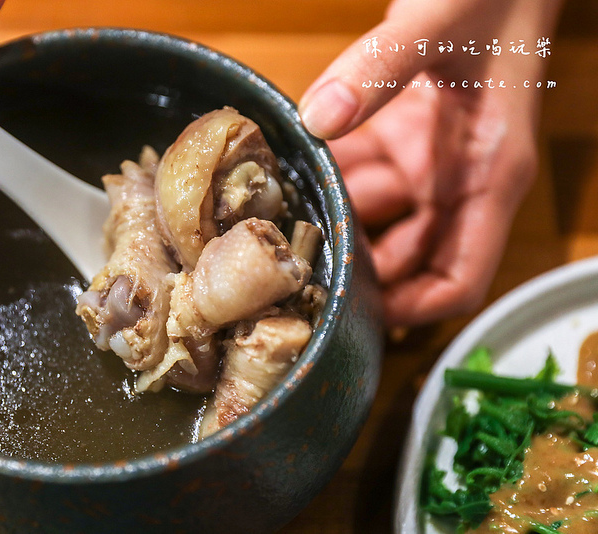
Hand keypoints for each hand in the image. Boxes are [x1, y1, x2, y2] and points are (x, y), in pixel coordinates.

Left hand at [299, 0, 562, 326]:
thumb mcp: (440, 20)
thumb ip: (382, 65)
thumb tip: (320, 116)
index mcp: (487, 173)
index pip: (460, 278)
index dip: (412, 309)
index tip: (354, 314)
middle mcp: (458, 176)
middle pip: (406, 259)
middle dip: (355, 268)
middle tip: (293, 273)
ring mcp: (429, 157)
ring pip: (374, 215)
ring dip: (331, 221)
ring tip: (276, 228)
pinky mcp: (403, 132)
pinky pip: (358, 170)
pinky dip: (326, 176)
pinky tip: (285, 174)